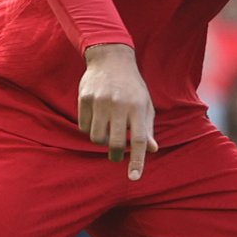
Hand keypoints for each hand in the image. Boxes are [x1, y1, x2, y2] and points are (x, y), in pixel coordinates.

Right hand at [79, 43, 157, 179]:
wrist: (111, 58)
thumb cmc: (132, 86)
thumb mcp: (145, 104)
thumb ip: (147, 128)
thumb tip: (152, 150)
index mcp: (138, 107)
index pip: (138, 139)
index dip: (137, 160)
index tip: (134, 177)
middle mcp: (119, 105)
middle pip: (114, 143)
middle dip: (114, 155)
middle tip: (115, 156)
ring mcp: (100, 101)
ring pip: (96, 137)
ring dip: (101, 141)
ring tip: (107, 132)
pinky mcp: (84, 98)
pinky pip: (83, 126)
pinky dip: (89, 128)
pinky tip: (96, 118)